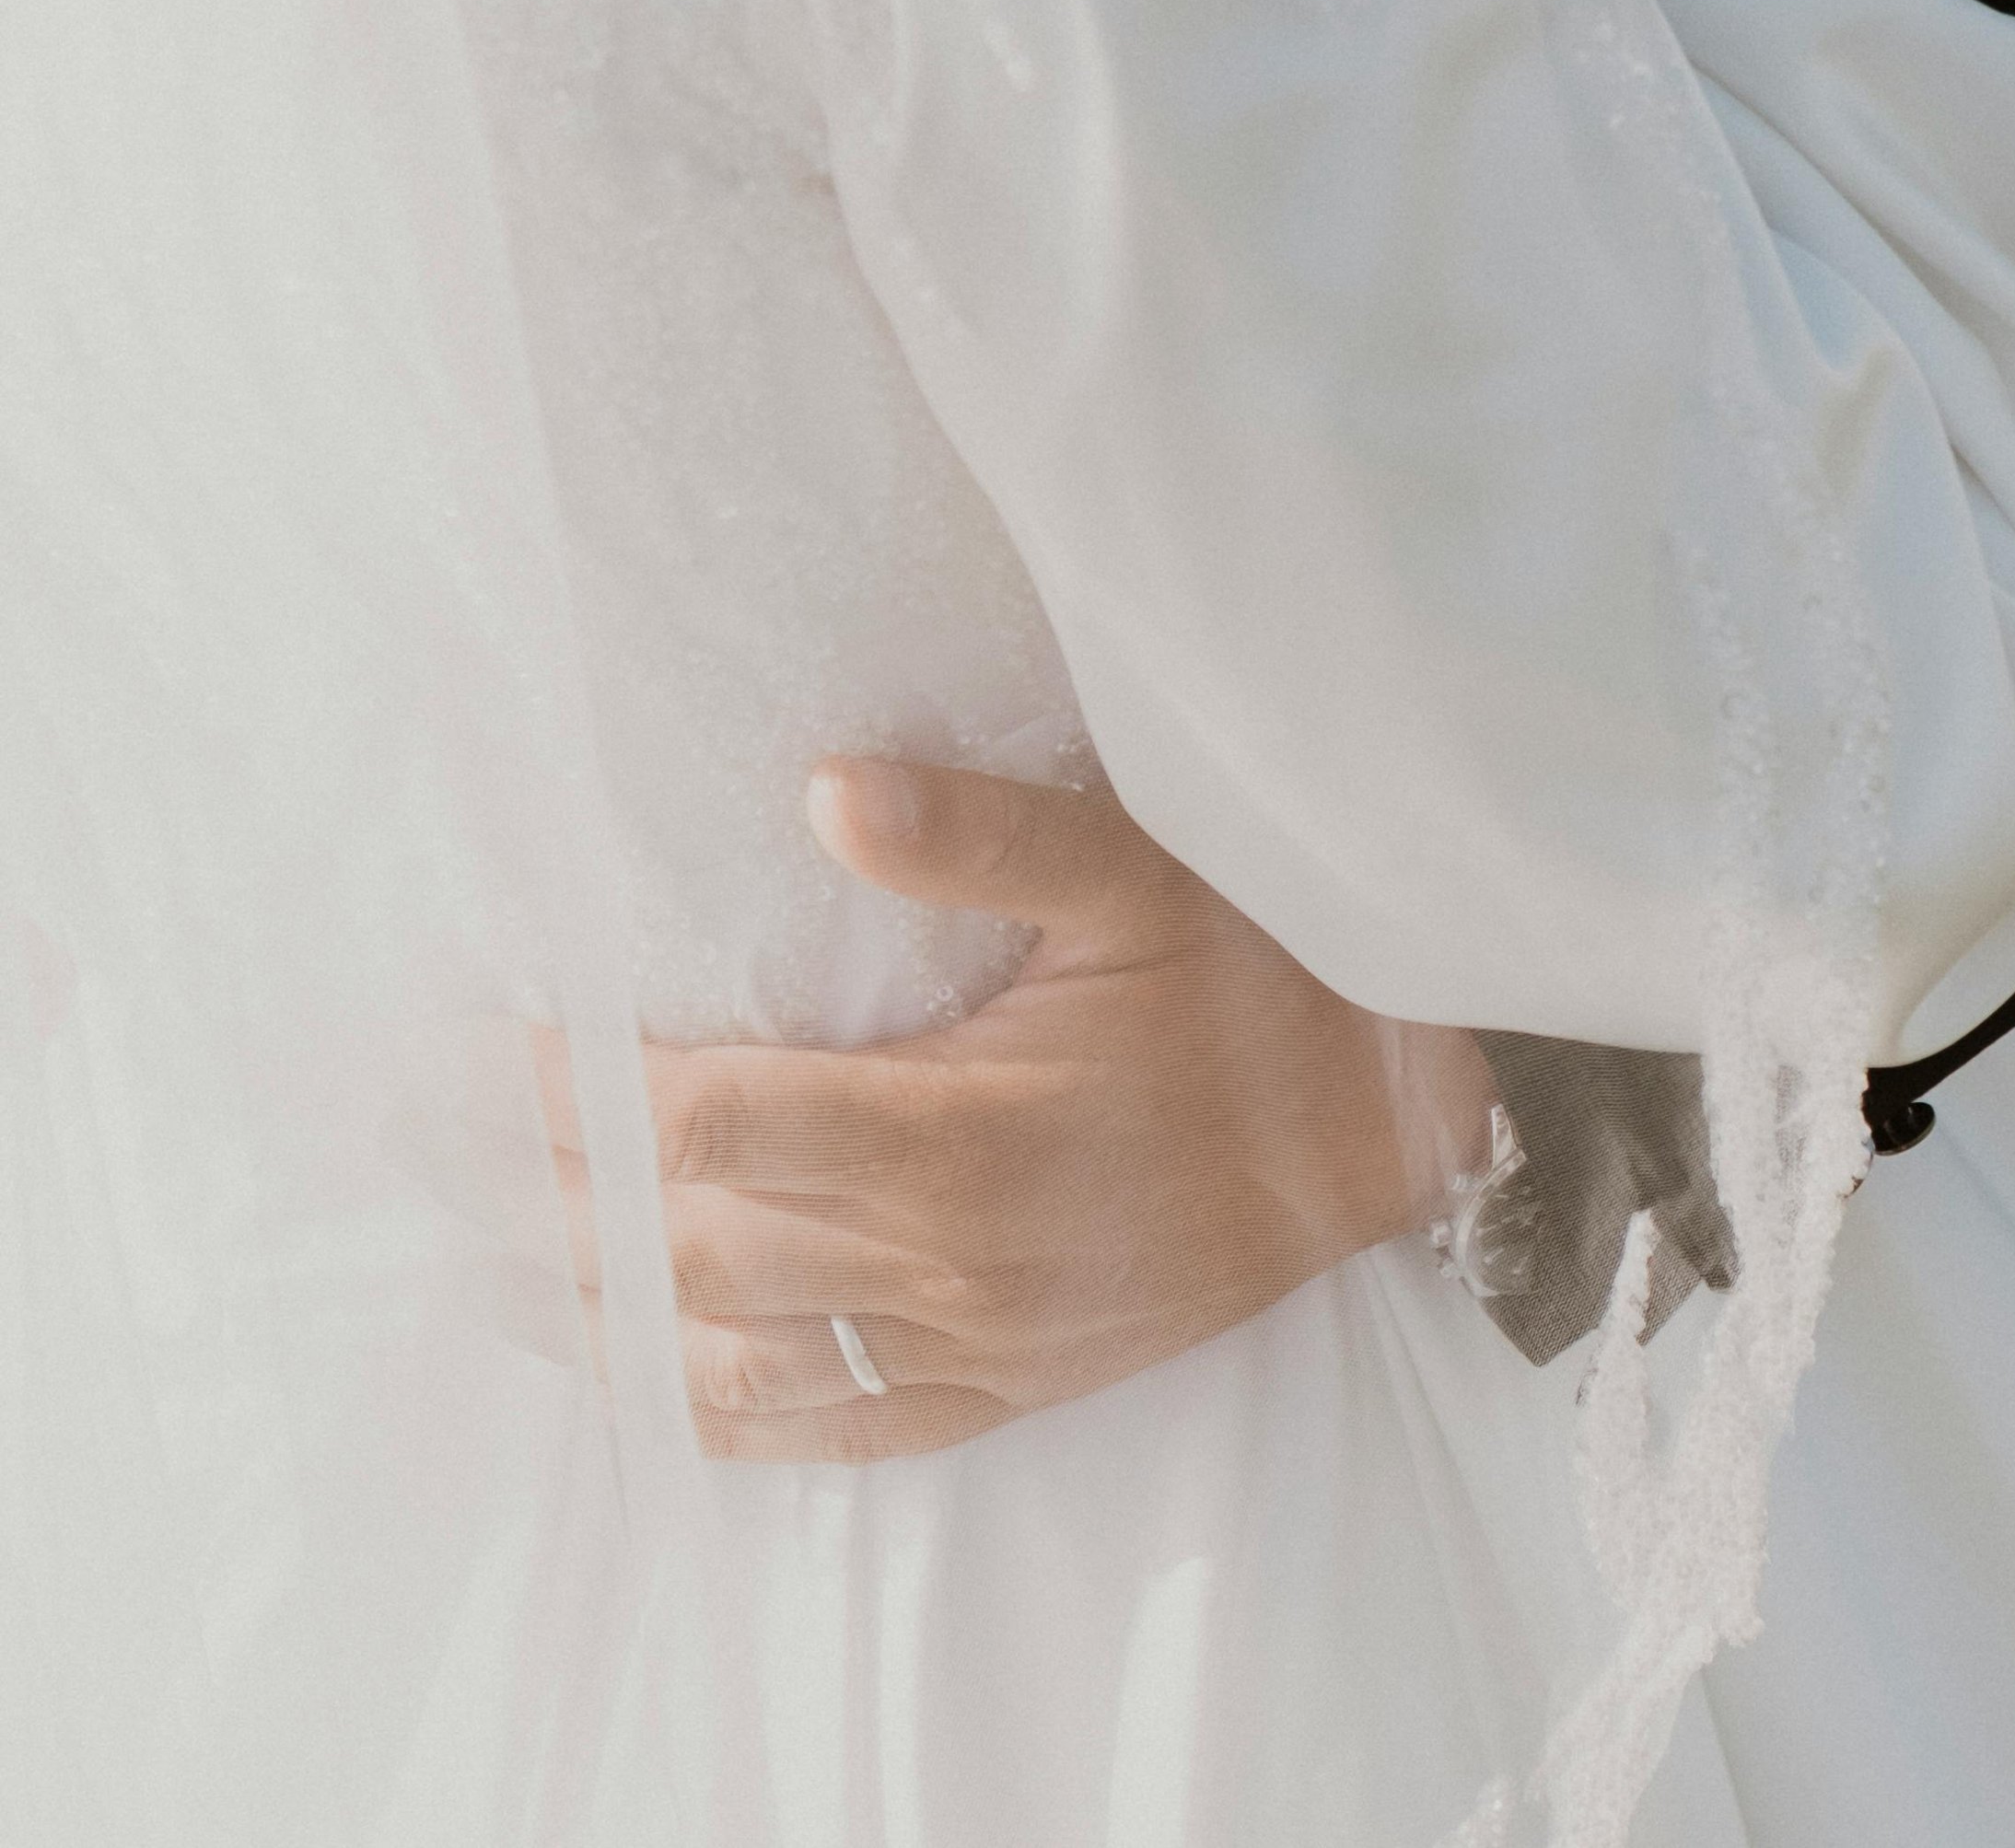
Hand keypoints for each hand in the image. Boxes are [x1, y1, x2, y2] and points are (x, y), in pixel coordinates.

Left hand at [538, 759, 1496, 1461]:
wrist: (1388, 1133)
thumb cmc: (1260, 981)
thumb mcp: (1138, 871)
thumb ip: (981, 833)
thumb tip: (822, 785)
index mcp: (958, 1129)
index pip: (707, 1128)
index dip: (576, 1095)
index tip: (479, 1047)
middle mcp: (946, 1258)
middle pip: (686, 1246)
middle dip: (546, 1193)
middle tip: (427, 1146)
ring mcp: (974, 1341)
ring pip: (734, 1354)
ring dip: (596, 1311)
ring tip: (484, 1256)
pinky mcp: (1007, 1385)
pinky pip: (834, 1427)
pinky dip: (719, 1413)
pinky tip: (645, 1380)